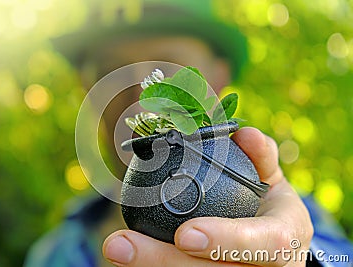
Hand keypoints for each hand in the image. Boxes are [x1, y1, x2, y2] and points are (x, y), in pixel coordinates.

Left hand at [103, 127, 312, 265]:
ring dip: (149, 264)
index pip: (264, 244)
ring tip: (114, 249)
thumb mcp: (272, 177)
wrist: (276, 240)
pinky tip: (124, 253)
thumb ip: (260, 156)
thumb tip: (244, 133)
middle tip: (120, 245)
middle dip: (164, 261)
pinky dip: (152, 263)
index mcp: (284, 240)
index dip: (225, 241)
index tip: (184, 235)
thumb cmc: (270, 206)